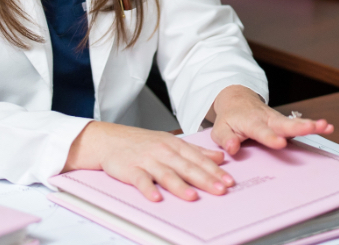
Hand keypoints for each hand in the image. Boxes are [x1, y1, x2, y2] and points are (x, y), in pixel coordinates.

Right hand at [64, 122, 234, 202]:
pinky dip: (148, 189)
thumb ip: (195, 151)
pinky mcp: (130, 169)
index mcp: (174, 145)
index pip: (198, 159)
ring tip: (193, 196)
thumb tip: (219, 157)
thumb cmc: (141, 142)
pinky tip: (156, 198)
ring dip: (180, 186)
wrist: (109, 139)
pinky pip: (140, 180)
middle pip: (187, 167)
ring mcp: (146, 160)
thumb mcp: (170, 142)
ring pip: (166, 174)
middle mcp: (163, 152)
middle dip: (205, 179)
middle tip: (221, 189)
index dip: (215, 170)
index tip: (229, 181)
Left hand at [207, 85, 334, 154]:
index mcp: (251, 122)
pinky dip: (314, 126)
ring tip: (326, 126)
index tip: (280, 143)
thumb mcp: (220, 129)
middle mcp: (268, 119)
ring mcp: (278, 119)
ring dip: (311, 125)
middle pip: (285, 123)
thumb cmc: (229, 118)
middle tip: (314, 128)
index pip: (262, 131)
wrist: (237, 99)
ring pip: (295, 122)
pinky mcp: (284, 122)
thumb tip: (233, 148)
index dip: (271, 137)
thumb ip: (225, 139)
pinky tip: (329, 128)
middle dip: (300, 127)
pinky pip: (299, 124)